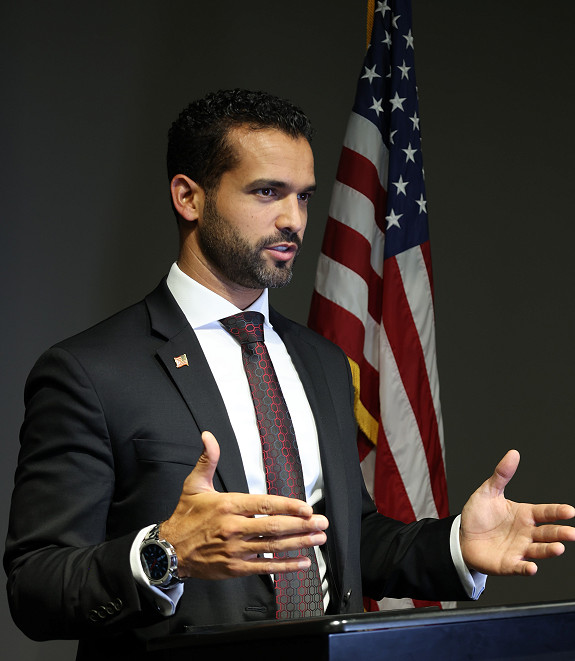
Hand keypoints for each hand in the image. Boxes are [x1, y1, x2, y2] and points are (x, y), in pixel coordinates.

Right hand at [160, 431, 328, 579]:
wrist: (169, 551)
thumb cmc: (185, 516)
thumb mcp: (194, 484)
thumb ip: (207, 459)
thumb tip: (208, 436)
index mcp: (228, 506)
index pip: (264, 505)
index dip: (288, 506)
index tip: (306, 508)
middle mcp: (233, 528)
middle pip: (274, 527)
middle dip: (302, 525)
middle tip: (322, 523)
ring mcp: (236, 550)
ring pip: (273, 547)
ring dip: (299, 543)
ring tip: (318, 539)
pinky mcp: (236, 568)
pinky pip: (265, 567)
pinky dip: (286, 566)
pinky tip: (303, 563)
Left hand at [460, 449, 574, 574]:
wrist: (462, 537)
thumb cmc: (479, 515)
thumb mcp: (488, 491)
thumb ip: (501, 474)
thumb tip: (513, 453)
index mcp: (524, 515)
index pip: (545, 513)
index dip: (557, 512)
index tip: (570, 511)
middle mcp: (526, 533)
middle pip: (547, 533)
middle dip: (560, 533)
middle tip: (572, 533)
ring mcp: (519, 549)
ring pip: (538, 551)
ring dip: (548, 550)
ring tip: (558, 548)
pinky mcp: (508, 564)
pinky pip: (519, 567)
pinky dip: (527, 569)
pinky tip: (533, 568)